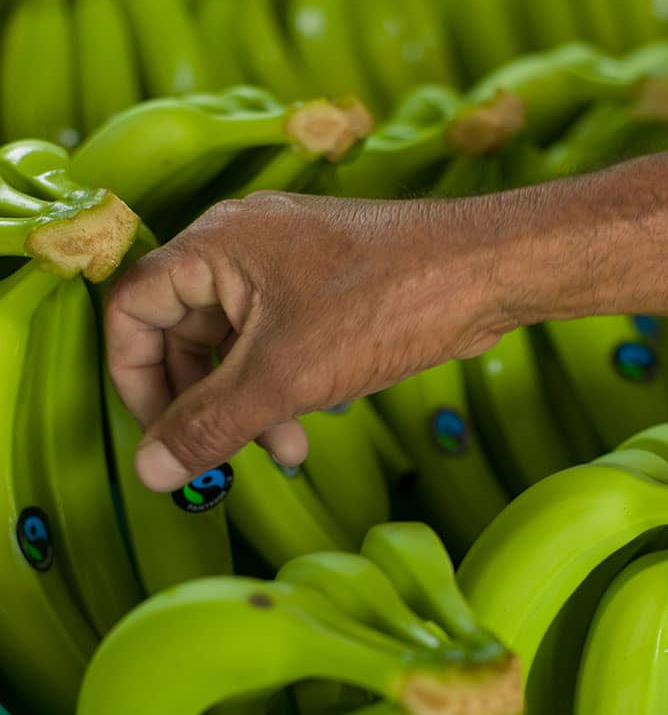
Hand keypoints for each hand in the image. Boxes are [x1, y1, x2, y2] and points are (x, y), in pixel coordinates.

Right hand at [106, 192, 515, 491]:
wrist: (488, 270)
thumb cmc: (388, 303)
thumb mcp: (284, 377)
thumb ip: (210, 425)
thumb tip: (149, 471)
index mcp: (216, 245)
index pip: (132, 309)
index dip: (134, 379)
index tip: (162, 436)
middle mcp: (242, 243)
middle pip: (181, 331)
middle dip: (205, 401)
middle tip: (228, 452)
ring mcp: (284, 260)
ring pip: (233, 341)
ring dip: (248, 402)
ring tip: (288, 448)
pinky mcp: (321, 280)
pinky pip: (274, 336)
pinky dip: (281, 381)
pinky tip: (312, 417)